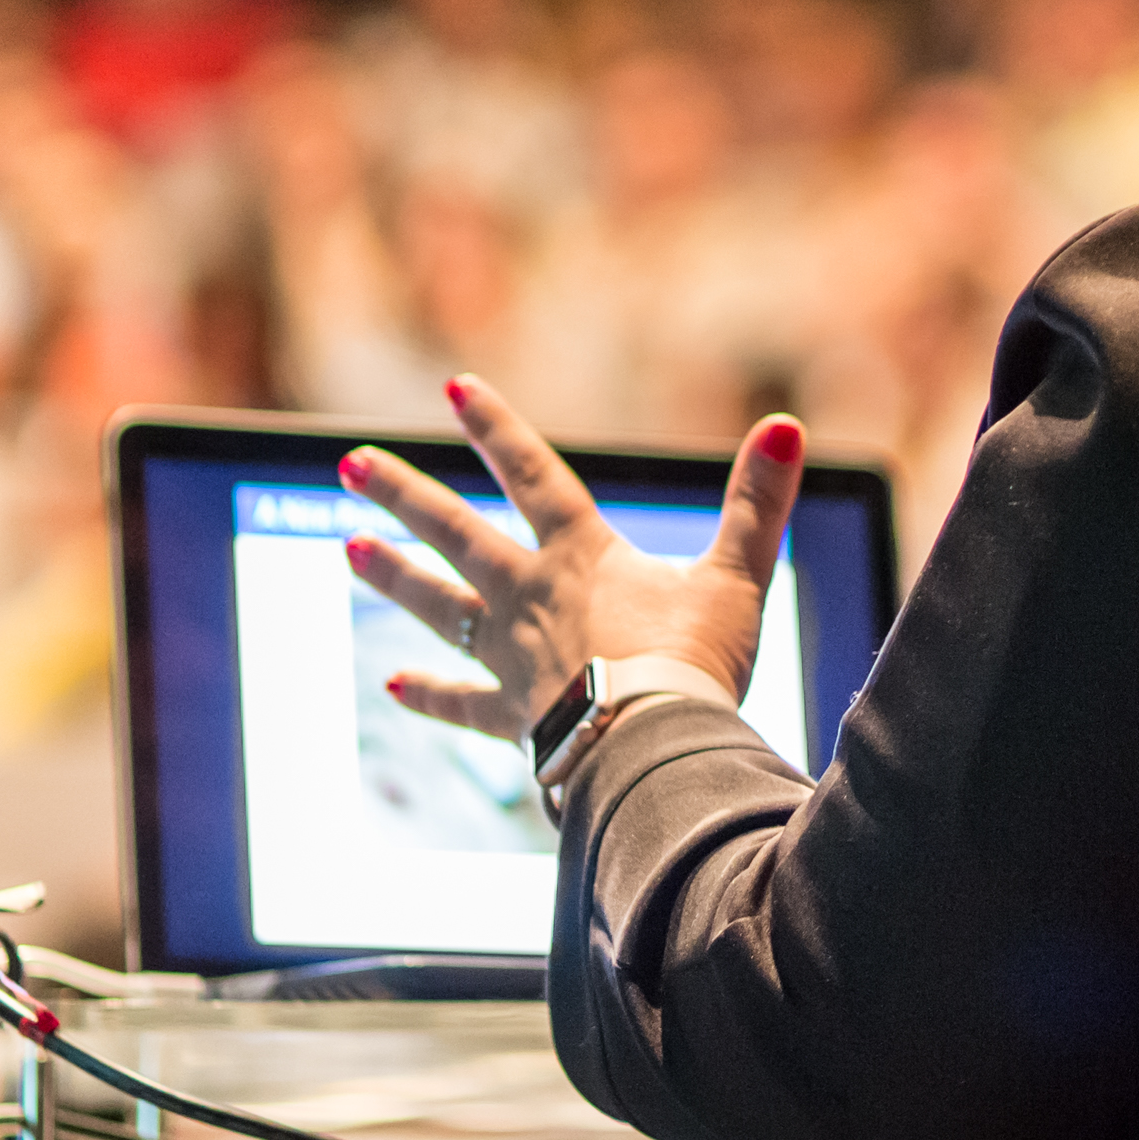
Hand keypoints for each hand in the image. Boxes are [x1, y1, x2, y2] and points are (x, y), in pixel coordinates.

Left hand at [342, 376, 805, 744]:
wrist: (653, 751)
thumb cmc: (695, 662)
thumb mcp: (736, 574)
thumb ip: (757, 502)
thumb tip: (787, 426)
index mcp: (582, 555)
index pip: (533, 474)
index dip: (496, 427)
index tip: (454, 388)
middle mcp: (531, 597)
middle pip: (456, 534)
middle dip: (404, 495)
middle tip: (352, 464)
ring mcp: (514, 658)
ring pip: (440, 608)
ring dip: (394, 577)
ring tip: (351, 551)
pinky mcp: (515, 718)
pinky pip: (463, 704)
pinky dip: (431, 696)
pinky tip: (393, 688)